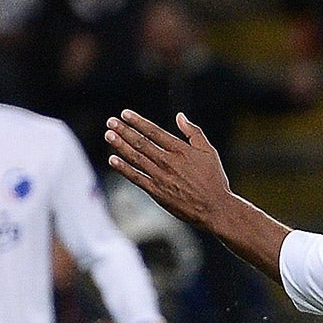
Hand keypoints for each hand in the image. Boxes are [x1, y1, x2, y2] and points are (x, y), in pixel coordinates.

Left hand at [105, 110, 233, 233]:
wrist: (214, 208)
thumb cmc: (214, 179)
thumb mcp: (209, 151)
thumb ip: (193, 132)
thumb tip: (180, 116)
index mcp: (181, 150)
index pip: (154, 131)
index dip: (138, 122)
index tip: (125, 114)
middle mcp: (168, 162)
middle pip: (141, 143)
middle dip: (124, 131)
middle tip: (110, 122)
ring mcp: (161, 177)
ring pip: (136, 158)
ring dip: (120, 146)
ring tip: (108, 135)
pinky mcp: (157, 192)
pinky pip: (136, 178)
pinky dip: (123, 169)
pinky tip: (112, 160)